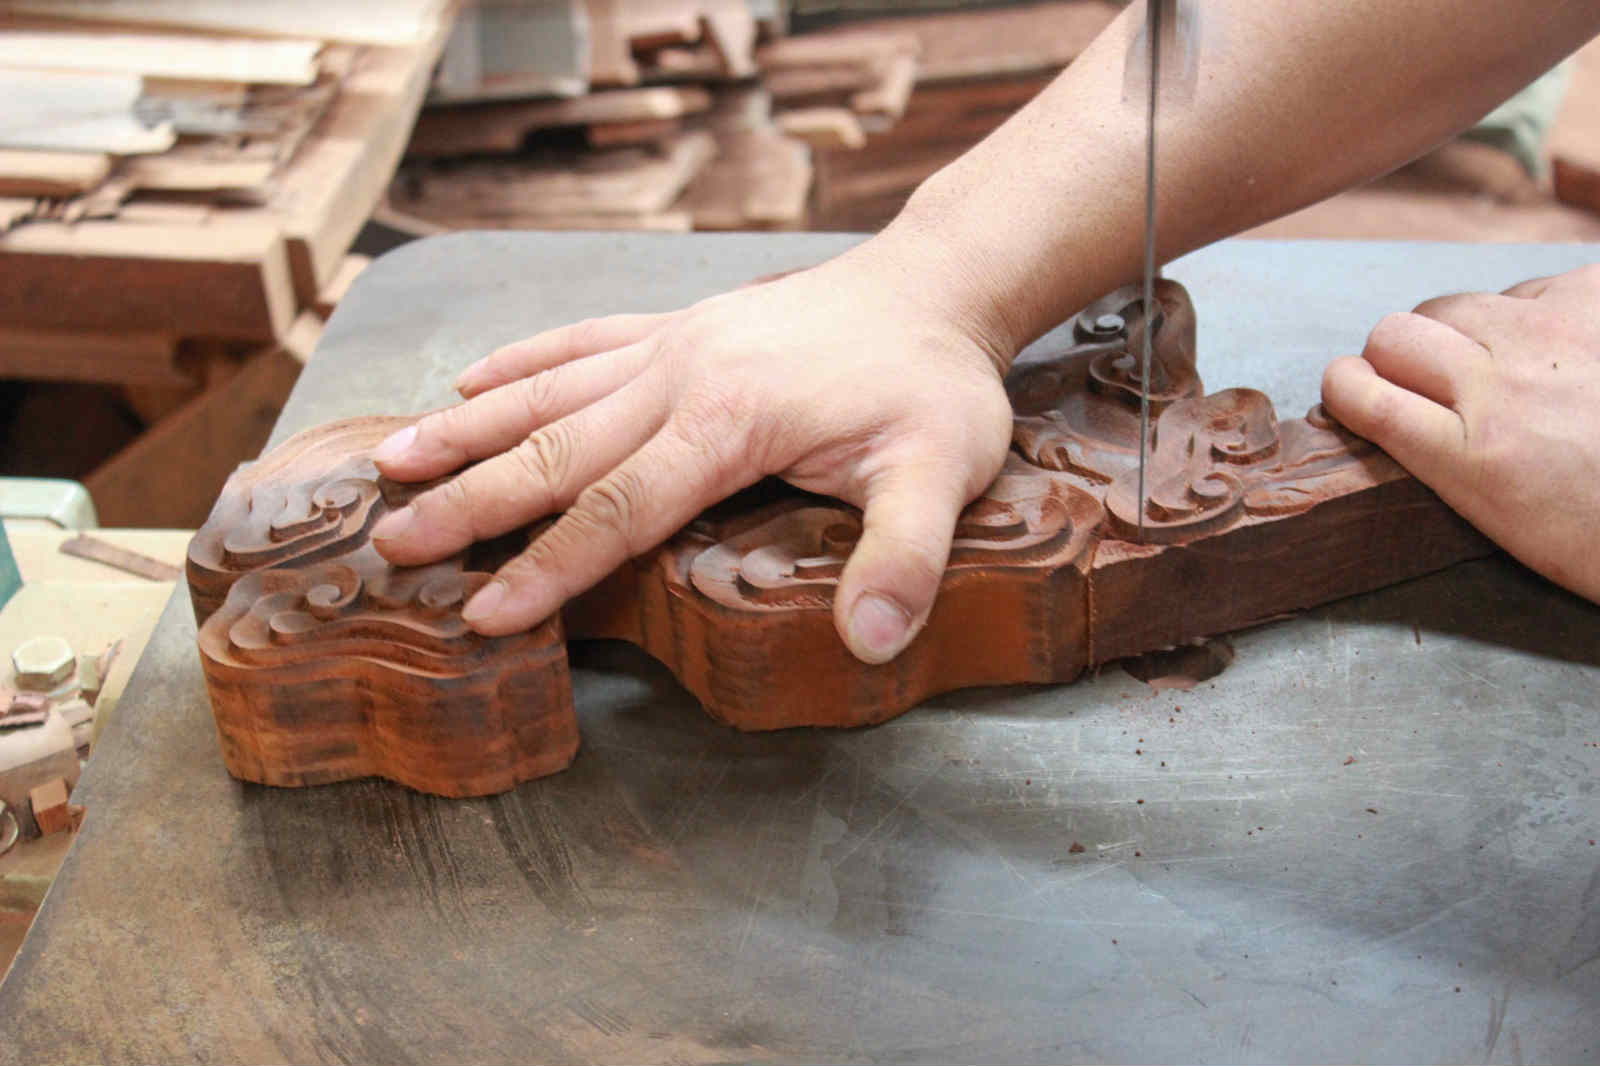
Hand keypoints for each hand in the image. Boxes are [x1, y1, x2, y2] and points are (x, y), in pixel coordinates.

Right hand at [369, 245, 1015, 663]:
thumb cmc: (934, 385)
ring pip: (550, 391)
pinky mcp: (678, 327)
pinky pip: (582, 341)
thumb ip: (906, 556)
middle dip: (472, 501)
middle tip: (394, 543)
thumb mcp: (942, 472)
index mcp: (730, 421)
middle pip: (558, 448)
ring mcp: (673, 344)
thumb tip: (871, 643)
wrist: (932, 284)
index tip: (484, 613)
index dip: (550, 566)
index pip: (620, 508)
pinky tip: (471, 380)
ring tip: (391, 461)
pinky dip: (522, 362)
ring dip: (469, 428)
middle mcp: (682, 376)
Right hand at [1322, 263, 1599, 603]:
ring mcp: (1552, 333)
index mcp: (1470, 456)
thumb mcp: (1507, 520)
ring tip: (1494, 366)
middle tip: (1428, 387)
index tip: (1355, 396)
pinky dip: (1529, 312)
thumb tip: (1403, 415)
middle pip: (1394, 334)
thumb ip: (1447, 460)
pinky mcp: (1595, 299)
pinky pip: (1528, 286)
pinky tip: (1556, 349)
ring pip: (1455, 303)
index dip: (1347, 388)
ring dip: (1459, 331)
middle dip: (1397, 358)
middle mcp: (1499, 386)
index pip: (1357, 388)